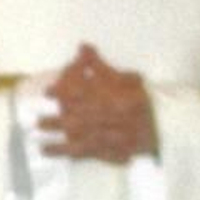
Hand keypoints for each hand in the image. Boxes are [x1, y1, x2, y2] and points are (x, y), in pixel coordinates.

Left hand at [38, 44, 157, 162]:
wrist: (161, 126)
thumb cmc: (141, 99)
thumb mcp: (123, 78)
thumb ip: (99, 65)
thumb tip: (82, 47)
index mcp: (103, 96)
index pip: (77, 91)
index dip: (61, 90)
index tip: (47, 91)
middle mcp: (99, 115)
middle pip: (71, 114)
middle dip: (54, 115)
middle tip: (38, 116)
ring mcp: (99, 135)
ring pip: (71, 134)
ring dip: (53, 131)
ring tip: (38, 129)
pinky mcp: (102, 150)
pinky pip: (78, 153)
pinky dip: (60, 152)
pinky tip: (45, 151)